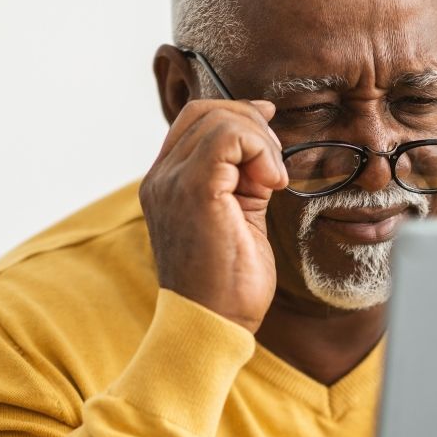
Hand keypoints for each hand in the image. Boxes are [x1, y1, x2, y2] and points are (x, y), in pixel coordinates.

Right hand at [140, 98, 287, 331]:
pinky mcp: (194, 191)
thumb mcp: (239, 218)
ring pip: (219, 120)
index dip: (237, 116)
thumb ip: (243, 180)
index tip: (270, 134)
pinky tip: (272, 183)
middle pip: (205, 112)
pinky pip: (227, 138)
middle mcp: (161, 178)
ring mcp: (172, 183)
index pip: (195, 121)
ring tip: (273, 182)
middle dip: (251, 124)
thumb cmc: (229, 285)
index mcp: (166, 183)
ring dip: (261, 143)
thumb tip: (263, 144)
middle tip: (275, 164)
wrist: (213, 324)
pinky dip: (259, 150)